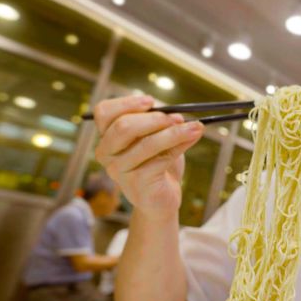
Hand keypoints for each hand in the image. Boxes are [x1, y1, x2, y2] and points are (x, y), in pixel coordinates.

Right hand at [93, 95, 203, 220]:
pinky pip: (160, 160)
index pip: (104, 112)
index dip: (127, 103)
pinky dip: (179, 146)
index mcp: (107, 138)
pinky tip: (192, 139)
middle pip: (123, 126)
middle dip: (154, 118)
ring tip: (195, 127)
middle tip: (178, 117)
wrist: (162, 199)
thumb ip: (161, 124)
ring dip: (174, 132)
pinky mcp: (137, 183)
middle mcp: (107, 154)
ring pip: (146, 143)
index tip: (152, 101)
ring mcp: (119, 170)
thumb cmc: (157, 165)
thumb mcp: (157, 138)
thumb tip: (177, 115)